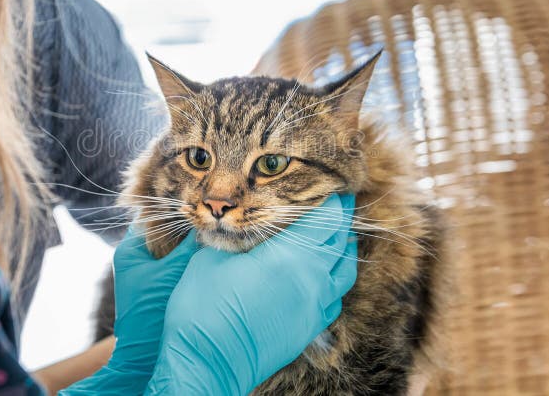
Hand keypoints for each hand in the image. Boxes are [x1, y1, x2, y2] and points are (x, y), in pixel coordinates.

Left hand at [61, 225, 197, 394]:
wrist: (144, 354)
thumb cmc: (151, 312)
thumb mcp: (172, 273)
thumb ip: (189, 247)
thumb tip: (207, 223)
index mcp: (130, 250)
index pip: (151, 217)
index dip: (173, 208)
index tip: (196, 202)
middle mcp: (136, 258)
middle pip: (163, 231)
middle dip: (185, 226)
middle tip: (208, 217)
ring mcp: (147, 272)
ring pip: (172, 248)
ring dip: (189, 244)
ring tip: (211, 233)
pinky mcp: (160, 285)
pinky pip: (176, 264)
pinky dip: (189, 259)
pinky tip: (208, 254)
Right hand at [145, 193, 357, 395]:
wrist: (208, 363)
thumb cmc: (204, 307)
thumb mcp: (211, 257)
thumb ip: (230, 235)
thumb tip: (227, 219)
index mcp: (292, 254)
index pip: (328, 216)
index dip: (330, 198)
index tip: (327, 185)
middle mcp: (313, 278)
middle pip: (340, 239)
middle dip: (339, 218)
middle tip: (334, 203)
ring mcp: (315, 307)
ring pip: (344, 270)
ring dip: (341, 249)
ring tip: (334, 237)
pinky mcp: (309, 329)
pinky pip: (334, 298)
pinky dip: (333, 280)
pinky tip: (320, 277)